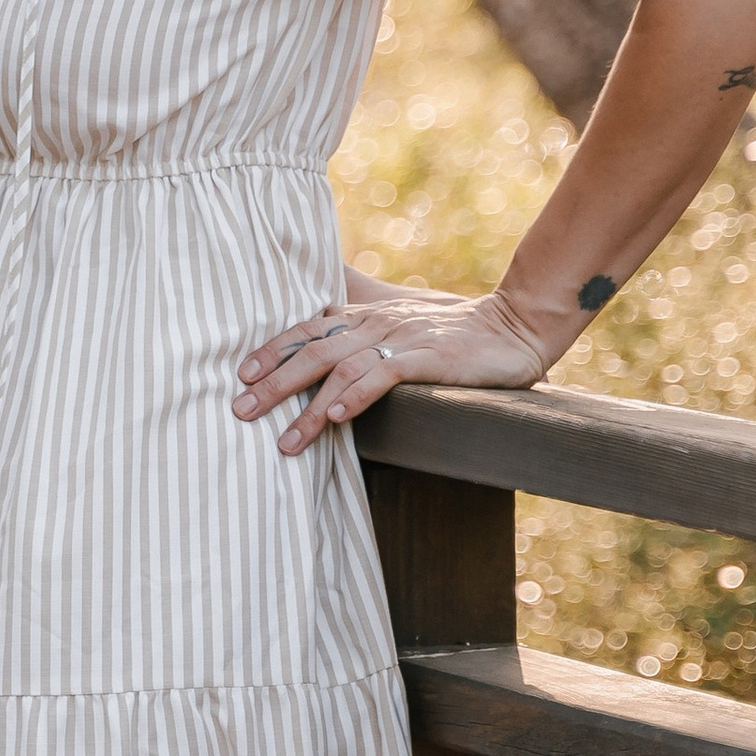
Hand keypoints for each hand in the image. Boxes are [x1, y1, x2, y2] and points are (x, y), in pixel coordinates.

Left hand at [233, 286, 552, 457]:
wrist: (514, 325)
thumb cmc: (453, 329)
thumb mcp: (402, 319)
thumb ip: (365, 319)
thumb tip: (329, 325)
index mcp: (366, 315)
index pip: (307, 329)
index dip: (272, 350)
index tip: (241, 375)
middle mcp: (376, 323)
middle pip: (312, 351)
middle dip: (273, 383)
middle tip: (240, 410)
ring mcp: (401, 339)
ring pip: (341, 369)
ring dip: (308, 407)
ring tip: (284, 440)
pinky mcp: (429, 358)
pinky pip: (384, 375)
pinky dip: (357, 396)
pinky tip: (337, 417)